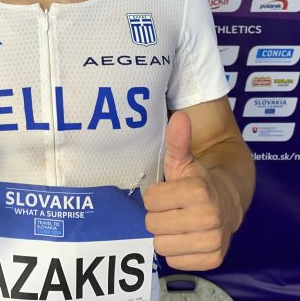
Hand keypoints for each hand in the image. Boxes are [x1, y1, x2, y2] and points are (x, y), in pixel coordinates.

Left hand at [143, 111, 241, 269]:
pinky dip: (177, 251)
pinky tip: (186, 237)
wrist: (228, 200)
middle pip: (153, 225)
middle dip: (158, 216)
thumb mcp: (183, 159)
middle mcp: (209, 218)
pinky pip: (176, 261)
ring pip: (162, 245)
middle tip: (171, 209)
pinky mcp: (214, 259)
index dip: (154, 197)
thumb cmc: (197, 179)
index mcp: (198, 191)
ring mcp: (213, 241)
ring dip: (165, 235)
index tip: (166, 193)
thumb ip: (177, 140)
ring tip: (177, 223)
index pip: (150, 202)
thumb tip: (180, 117)